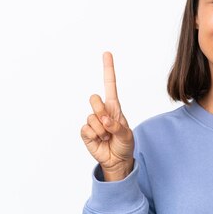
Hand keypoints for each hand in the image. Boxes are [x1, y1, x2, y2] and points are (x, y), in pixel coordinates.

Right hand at [80, 52, 134, 179]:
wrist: (117, 160)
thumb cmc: (124, 144)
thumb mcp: (127, 135)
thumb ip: (117, 126)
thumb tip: (104, 119)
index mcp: (114, 107)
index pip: (110, 85)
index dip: (108, 69)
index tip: (107, 53)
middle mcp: (102, 111)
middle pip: (94, 99)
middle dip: (101, 112)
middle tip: (109, 125)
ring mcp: (93, 121)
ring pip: (92, 117)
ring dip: (102, 130)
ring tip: (107, 137)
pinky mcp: (86, 132)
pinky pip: (87, 129)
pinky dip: (95, 136)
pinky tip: (100, 141)